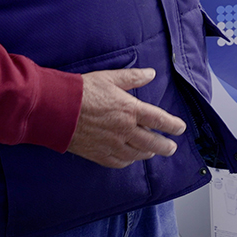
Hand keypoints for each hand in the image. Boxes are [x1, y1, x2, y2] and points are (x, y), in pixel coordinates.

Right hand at [67, 68, 186, 168]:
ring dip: (147, 153)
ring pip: (136, 154)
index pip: (160, 120)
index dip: (173, 125)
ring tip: (152, 152)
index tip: (180, 128)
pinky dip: (127, 161)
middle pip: (152, 142)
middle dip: (165, 146)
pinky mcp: (97, 153)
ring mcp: (111, 144)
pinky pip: (118, 162)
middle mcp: (124, 130)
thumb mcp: (110, 78)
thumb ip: (133, 77)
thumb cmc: (82, 91)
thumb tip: (151, 73)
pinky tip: (130, 158)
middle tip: (171, 148)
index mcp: (130, 110)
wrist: (55, 109)